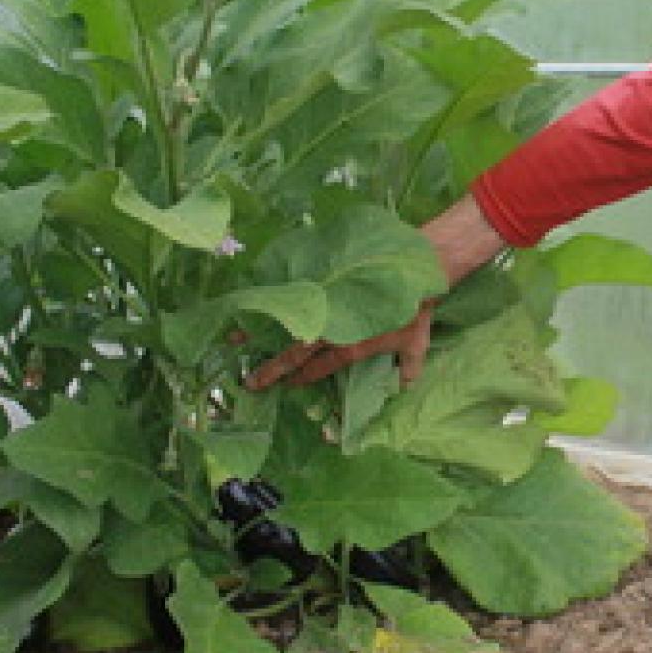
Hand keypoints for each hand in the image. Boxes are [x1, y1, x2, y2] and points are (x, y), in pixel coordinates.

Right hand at [244, 195, 507, 390]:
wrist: (417, 265)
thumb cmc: (417, 306)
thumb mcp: (416, 342)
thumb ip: (408, 367)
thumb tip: (405, 387)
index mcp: (350, 346)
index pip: (319, 367)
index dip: (300, 379)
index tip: (283, 387)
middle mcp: (332, 327)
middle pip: (294, 351)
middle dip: (271, 367)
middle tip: (248, 380)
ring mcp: (325, 302)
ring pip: (287, 320)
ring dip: (261, 329)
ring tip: (233, 337)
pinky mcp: (323, 278)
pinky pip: (293, 290)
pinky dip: (272, 296)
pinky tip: (251, 300)